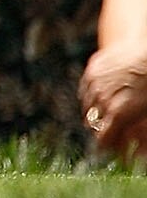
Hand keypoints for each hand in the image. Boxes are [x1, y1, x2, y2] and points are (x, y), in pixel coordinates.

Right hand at [83, 41, 146, 155]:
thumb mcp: (145, 114)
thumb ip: (132, 133)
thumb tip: (134, 156)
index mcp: (118, 114)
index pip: (102, 140)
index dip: (105, 146)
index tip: (108, 148)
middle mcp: (102, 100)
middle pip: (93, 123)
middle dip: (100, 129)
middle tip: (109, 130)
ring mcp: (95, 83)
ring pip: (86, 105)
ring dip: (93, 112)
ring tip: (104, 113)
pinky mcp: (92, 70)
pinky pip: (85, 88)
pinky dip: (90, 95)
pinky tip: (99, 96)